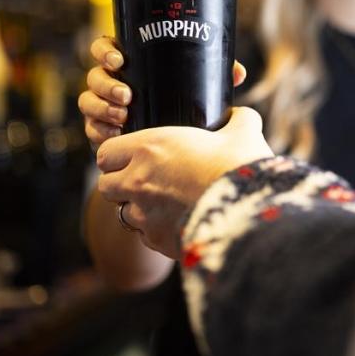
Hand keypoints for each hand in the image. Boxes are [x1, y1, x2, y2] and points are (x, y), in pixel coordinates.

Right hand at [78, 36, 247, 146]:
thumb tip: (237, 73)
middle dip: (107, 86)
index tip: (120, 59)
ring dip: (102, 109)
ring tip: (124, 116)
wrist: (179, 137)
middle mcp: (111, 80)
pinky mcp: (103, 128)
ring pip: (89, 102)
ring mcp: (104, 105)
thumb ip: (217, 73)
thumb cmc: (186, 95)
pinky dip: (100, 132)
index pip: (104, 47)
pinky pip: (92, 129)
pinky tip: (114, 134)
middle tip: (127, 96)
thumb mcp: (199, 82)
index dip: (105, 51)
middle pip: (95, 77)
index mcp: (129, 61)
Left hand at [96, 107, 273, 258]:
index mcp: (148, 148)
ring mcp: (144, 215)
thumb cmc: (241, 165)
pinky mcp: (158, 241)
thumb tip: (239, 114)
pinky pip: (147, 236)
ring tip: (167, 202)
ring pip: (124, 213)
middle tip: (147, 179)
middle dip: (121, 183)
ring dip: (140, 208)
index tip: (134, 156)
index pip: (106, 153)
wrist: (249, 210)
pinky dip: (158, 229)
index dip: (118, 154)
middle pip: (106, 185)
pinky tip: (181, 221)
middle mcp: (137, 182)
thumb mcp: (243, 132)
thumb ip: (237, 118)